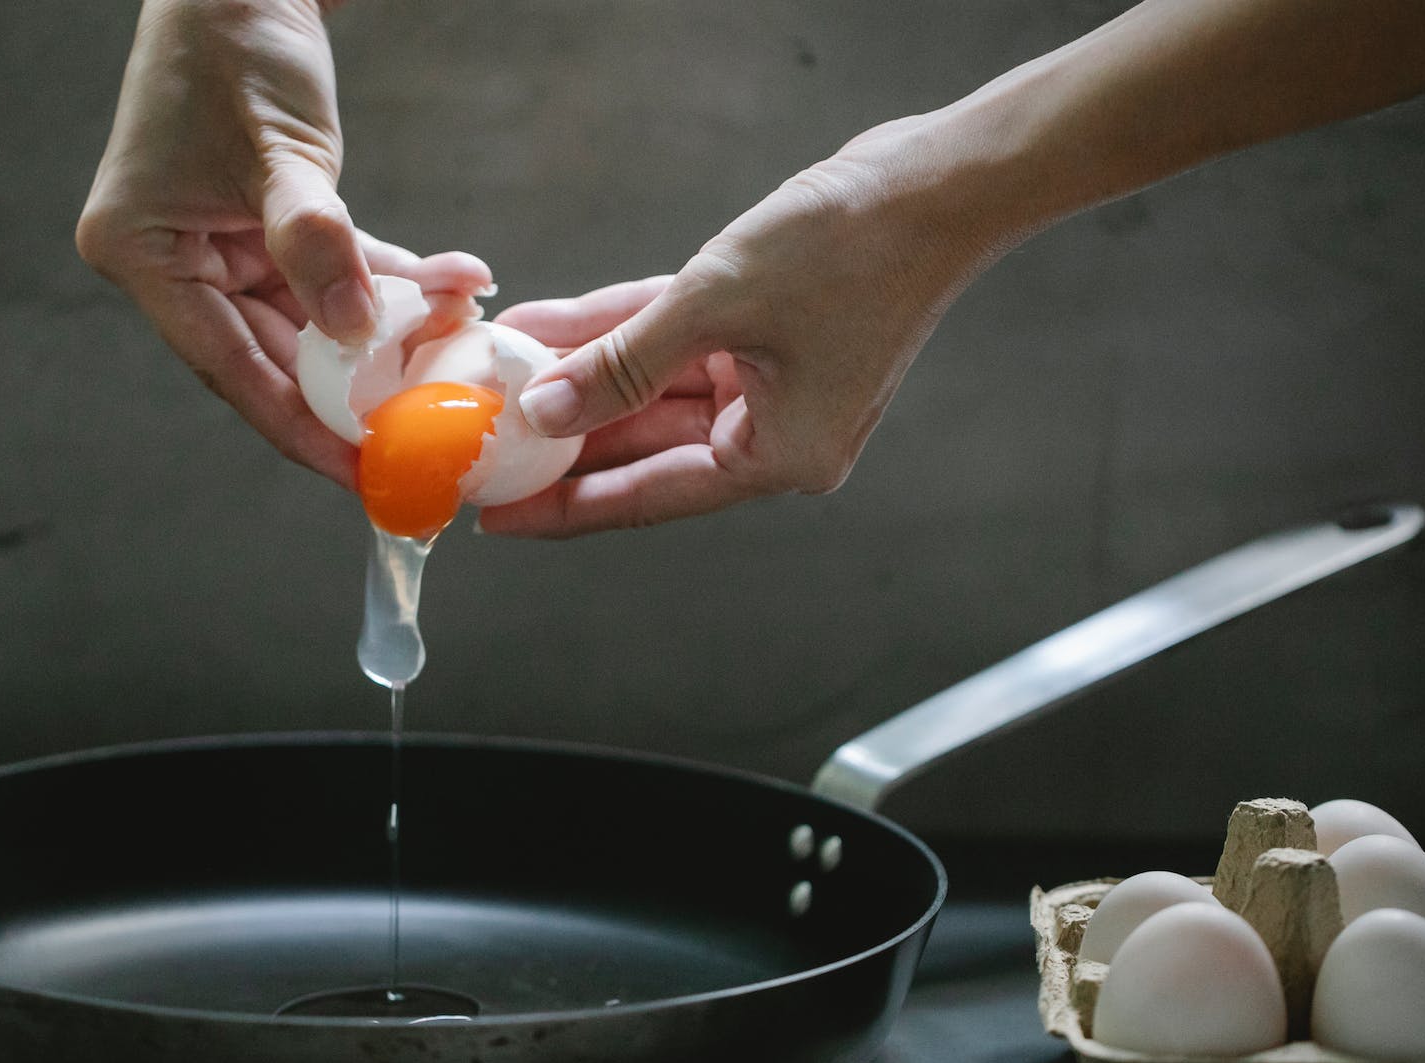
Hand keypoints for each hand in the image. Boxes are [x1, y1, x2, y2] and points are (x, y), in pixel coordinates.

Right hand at [75, 0, 491, 487]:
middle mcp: (173, 262)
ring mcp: (220, 249)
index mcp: (142, 254)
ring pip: (318, 325)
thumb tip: (356, 334)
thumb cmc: (236, 44)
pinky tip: (459, 290)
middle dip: (361, 392)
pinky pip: (338, 277)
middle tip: (431, 434)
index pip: (230, 367)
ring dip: (394, 335)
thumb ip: (317, 243)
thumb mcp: (280, 150)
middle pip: (276, 359)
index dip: (301, 428)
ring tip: (464, 353)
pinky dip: (395, 286)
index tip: (364, 474)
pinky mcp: (268, 230)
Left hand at [477, 116, 1016, 537]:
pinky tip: (553, 328)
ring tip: (503, 376)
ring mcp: (775, 383)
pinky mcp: (769, 333)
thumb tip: (546, 412)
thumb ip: (623, 364)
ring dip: (583, 376)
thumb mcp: (716, 307)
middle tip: (484, 445)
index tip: (501, 516)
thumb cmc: (852, 250)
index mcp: (780, 457)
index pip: (650, 497)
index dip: (567, 507)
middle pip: (645, 447)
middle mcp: (778, 433)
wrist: (939, 182)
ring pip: (653, 388)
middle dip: (565, 435)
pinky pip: (676, 343)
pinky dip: (622, 334)